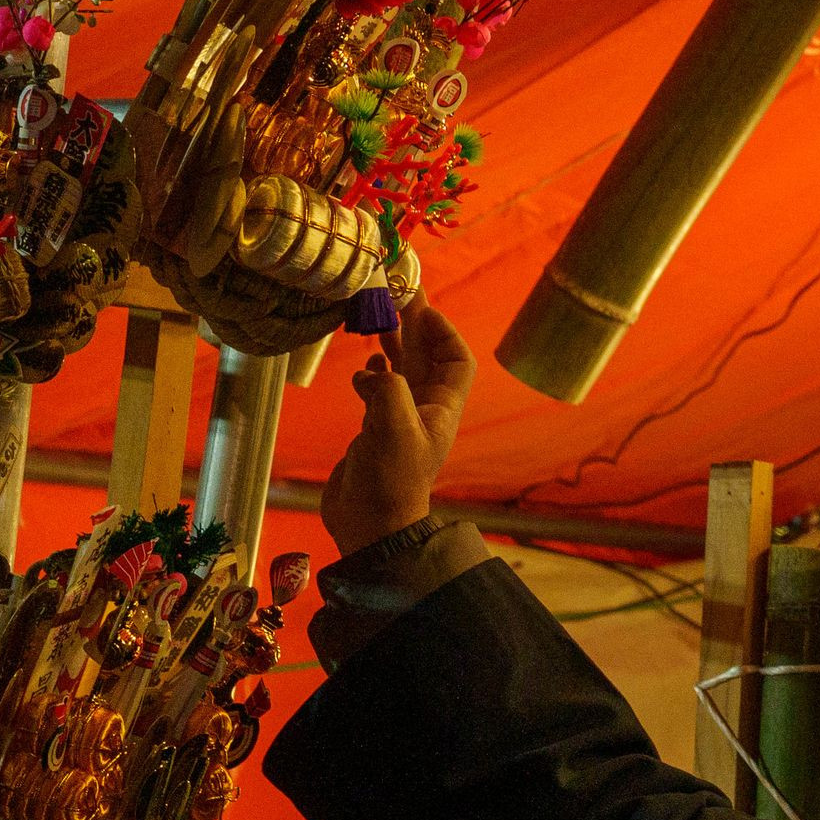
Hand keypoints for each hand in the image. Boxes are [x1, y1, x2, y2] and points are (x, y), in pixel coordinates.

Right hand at [323, 297, 475, 555]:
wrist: (370, 525)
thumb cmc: (391, 481)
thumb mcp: (394, 428)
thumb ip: (388, 389)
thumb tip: (374, 370)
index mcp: (441, 408)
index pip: (457, 360)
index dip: (445, 332)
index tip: (424, 308)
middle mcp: (425, 410)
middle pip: (427, 358)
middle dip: (415, 326)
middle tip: (397, 294)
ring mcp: (400, 420)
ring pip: (402, 371)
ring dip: (393, 345)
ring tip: (377, 320)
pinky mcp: (376, 431)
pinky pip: (379, 392)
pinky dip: (372, 375)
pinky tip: (363, 369)